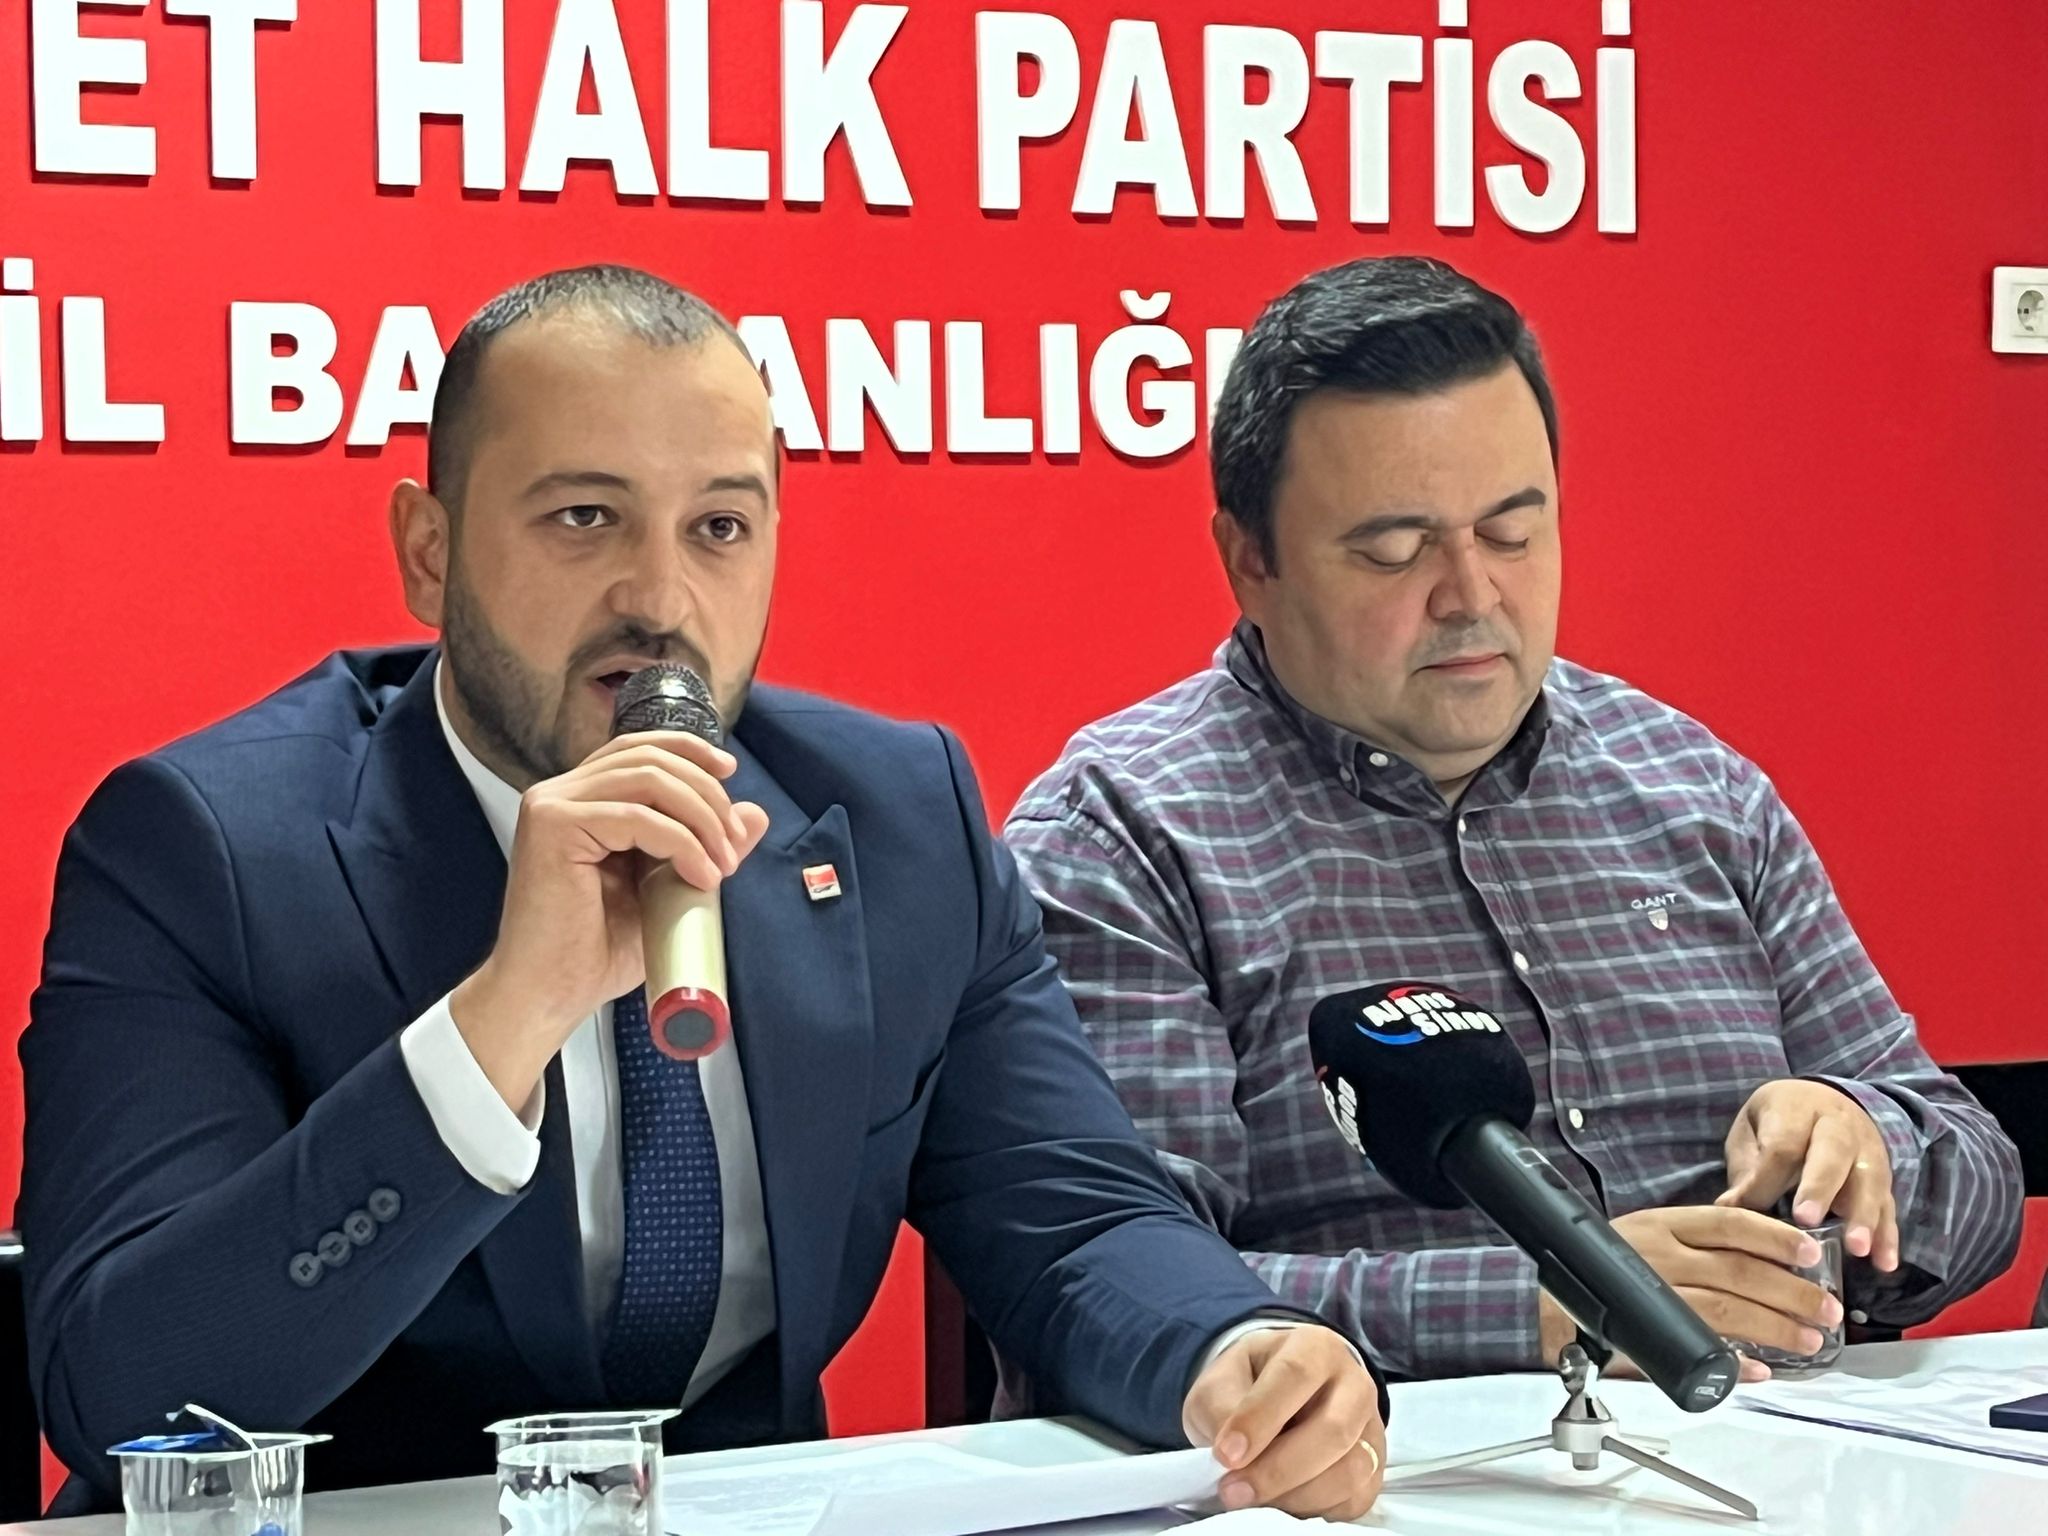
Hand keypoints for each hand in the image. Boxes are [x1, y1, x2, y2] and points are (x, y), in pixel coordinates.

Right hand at [451, 731, 770, 1108]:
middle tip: (733, 845)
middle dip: (707, 796)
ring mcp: (551, 806)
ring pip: (649, 780)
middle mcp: (559, 793)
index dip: (689, 752)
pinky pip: (636, 817)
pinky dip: (682, 843)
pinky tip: (701, 876)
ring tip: (723, 863)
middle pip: (651, 760)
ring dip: (701, 817)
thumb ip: (705, 847)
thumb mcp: (668, 889)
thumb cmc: (596, 952)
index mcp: (581, 800)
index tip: (730, 774)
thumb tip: (754, 814)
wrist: (551, 996)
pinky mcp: (552, 827)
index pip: (639, 750)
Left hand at [1181, 1327, 1385, 1520]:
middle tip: (1233, 1491)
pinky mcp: (1374, 1469)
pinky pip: (1356, 1500)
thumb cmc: (1247, 1386)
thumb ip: (1221, 1409)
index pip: (1295, 1376)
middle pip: (1333, 1430)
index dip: (1259, 1419)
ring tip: (1254, 1500)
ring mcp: (1371, 1428)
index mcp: (1315, 1347)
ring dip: (1297, 1496)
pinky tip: (1283, 1504)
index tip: (1226, 1455)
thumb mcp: (1220, 1382)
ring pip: (1350, 1470)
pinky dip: (1316, 1511)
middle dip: (1279, 1469)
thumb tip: (1232, 1455)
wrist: (1273, 1397)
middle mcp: (1354, 1383)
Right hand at [1536, 1206, 1841, 1380]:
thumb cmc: (1607, 1269)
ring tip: (1807, 1339)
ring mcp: (1652, 1290)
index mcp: (1663, 1224)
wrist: (1549, 1300)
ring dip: (1775, 1326)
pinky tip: (1757, 1369)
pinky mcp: (1642, 1329)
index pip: (1730, 1223)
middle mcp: (1658, 1252)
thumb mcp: (1649, 1238)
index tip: (1810, 1252)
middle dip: (1791, 1292)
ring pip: (1727, 1307)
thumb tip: (1764, 1262)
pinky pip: (1698, 1345)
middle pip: (1739, 1270)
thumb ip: (1698, 1247)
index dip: (1775, 1237)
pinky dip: (1733, 1360)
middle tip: (1826, 1309)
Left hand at [1718, 1078, 1899, 1269]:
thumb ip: (1747, 1168)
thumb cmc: (1777, 1120)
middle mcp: (1838, 1125)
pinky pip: (1889, 1204)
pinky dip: (1888, 1234)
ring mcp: (1867, 1150)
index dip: (1769, 1179)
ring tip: (1856, 1249)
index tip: (1753, 1211)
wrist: (1823, 1097)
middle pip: (1832, 1154)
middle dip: (1821, 1188)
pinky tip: (1884, 1262)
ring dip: (1863, 1216)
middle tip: (1807, 1220)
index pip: (1783, 1144)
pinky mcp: (1883, 1177)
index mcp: (1797, 1109)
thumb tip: (1729, 1210)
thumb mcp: (1752, 1130)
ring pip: (1870, 1180)